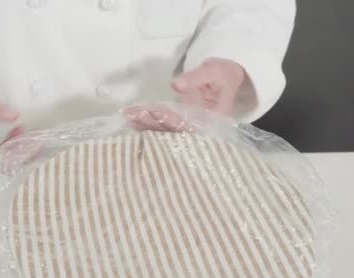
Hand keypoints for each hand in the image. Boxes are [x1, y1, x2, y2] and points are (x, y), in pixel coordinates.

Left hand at [126, 58, 244, 131]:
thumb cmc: (222, 74)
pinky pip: (163, 124)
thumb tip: (175, 85)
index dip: (170, 120)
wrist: (226, 78)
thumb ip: (194, 78)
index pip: (189, 123)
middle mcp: (199, 127)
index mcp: (212, 118)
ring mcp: (189, 125)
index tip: (154, 113)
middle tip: (131, 116)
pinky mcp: (180, 122)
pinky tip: (132, 118)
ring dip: (145, 124)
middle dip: (152, 123)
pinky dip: (147, 121)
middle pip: (174, 130)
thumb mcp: (212, 71)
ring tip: (127, 117)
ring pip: (166, 129)